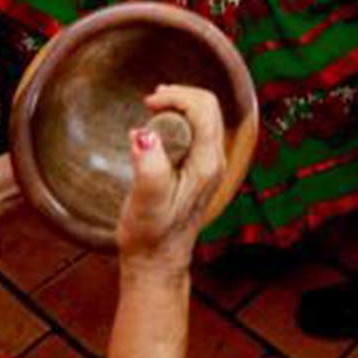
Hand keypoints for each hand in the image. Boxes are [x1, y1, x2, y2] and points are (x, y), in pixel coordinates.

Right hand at [114, 83, 227, 275]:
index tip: (147, 104)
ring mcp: (209, 164)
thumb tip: (143, 135)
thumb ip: (148, 167)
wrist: (158, 261)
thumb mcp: (145, 202)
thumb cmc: (150, 235)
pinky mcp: (199, 168)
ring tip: (152, 109)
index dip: (176, 97)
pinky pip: (196, 129)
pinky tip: (157, 125)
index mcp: (207, 164)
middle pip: (208, 106)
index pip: (204, 109)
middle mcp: (214, 161)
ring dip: (179, 105)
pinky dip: (178, 118)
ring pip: (204, 115)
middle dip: (179, 96)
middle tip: (149, 102)